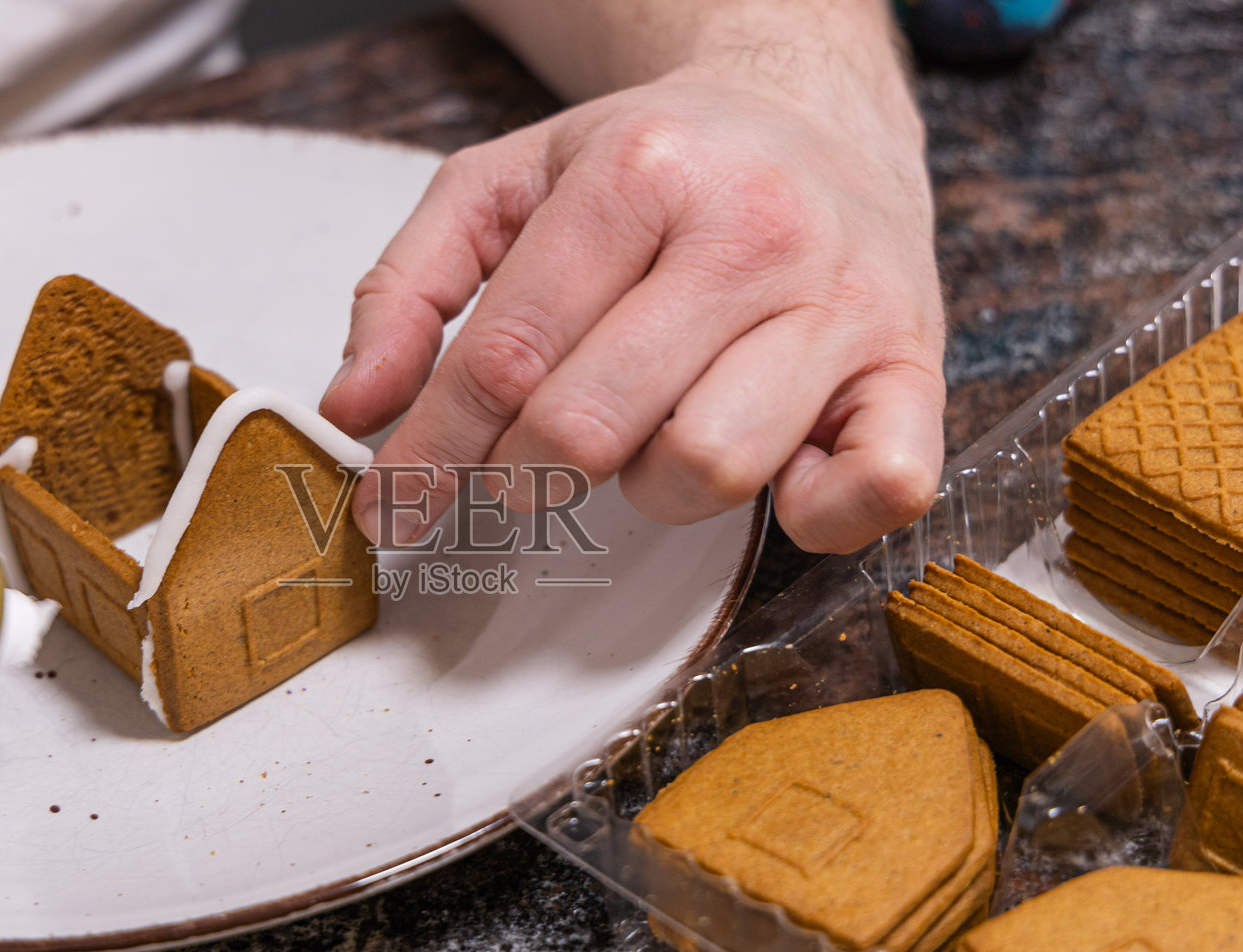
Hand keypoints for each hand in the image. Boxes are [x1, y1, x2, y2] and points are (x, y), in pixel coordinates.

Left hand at [319, 22, 943, 553]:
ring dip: (648, 486)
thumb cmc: (656, 165)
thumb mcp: (506, 182)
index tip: (390, 511)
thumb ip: (407, 284)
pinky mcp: (917, 366)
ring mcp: (846, 302)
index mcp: (641, 171)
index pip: (505, 356)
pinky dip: (811, 514)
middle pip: (590, 426)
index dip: (430, 453)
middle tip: (515, 468)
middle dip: (522, 475)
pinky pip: (877, 490)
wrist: (819, 117)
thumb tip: (353, 411)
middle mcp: (753, 230)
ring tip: (652, 429)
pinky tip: (773, 472)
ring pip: (706, 469)